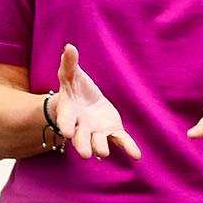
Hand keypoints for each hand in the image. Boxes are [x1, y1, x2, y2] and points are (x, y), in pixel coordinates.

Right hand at [54, 43, 141, 160]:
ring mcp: (97, 132)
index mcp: (69, 113)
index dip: (66, 125)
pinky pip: (121, 141)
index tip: (66, 132)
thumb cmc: (74, 88)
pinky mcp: (112, 132)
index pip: (66, 120)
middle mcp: (81, 126)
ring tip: (102, 152)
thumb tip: (69, 46)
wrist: (84, 103)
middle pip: (80, 137)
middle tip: (85, 153)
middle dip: (82, 144)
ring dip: (100, 147)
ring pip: (98, 142)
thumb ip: (69, 63)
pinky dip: (128, 147)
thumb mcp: (70, 75)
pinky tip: (136, 155)